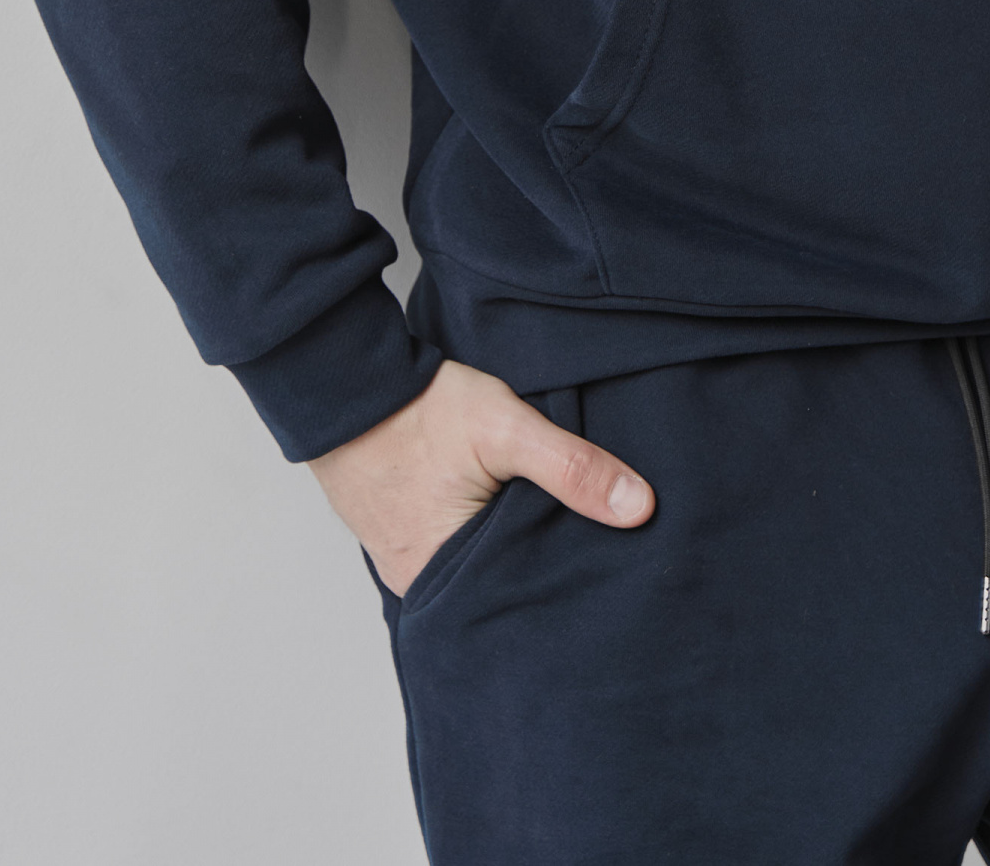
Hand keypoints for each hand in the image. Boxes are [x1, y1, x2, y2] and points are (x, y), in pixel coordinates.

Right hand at [308, 357, 653, 596]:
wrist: (349, 386)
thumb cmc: (421, 410)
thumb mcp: (508, 429)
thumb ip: (573, 468)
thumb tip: (640, 509)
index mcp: (444, 580)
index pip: (522, 602)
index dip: (562, 585)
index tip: (601, 574)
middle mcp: (420, 585)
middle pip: (497, 591)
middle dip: (536, 572)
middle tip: (581, 552)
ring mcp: (404, 562)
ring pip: (472, 571)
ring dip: (502, 551)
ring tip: (544, 531)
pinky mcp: (397, 535)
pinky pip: (447, 550)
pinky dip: (474, 535)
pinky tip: (498, 513)